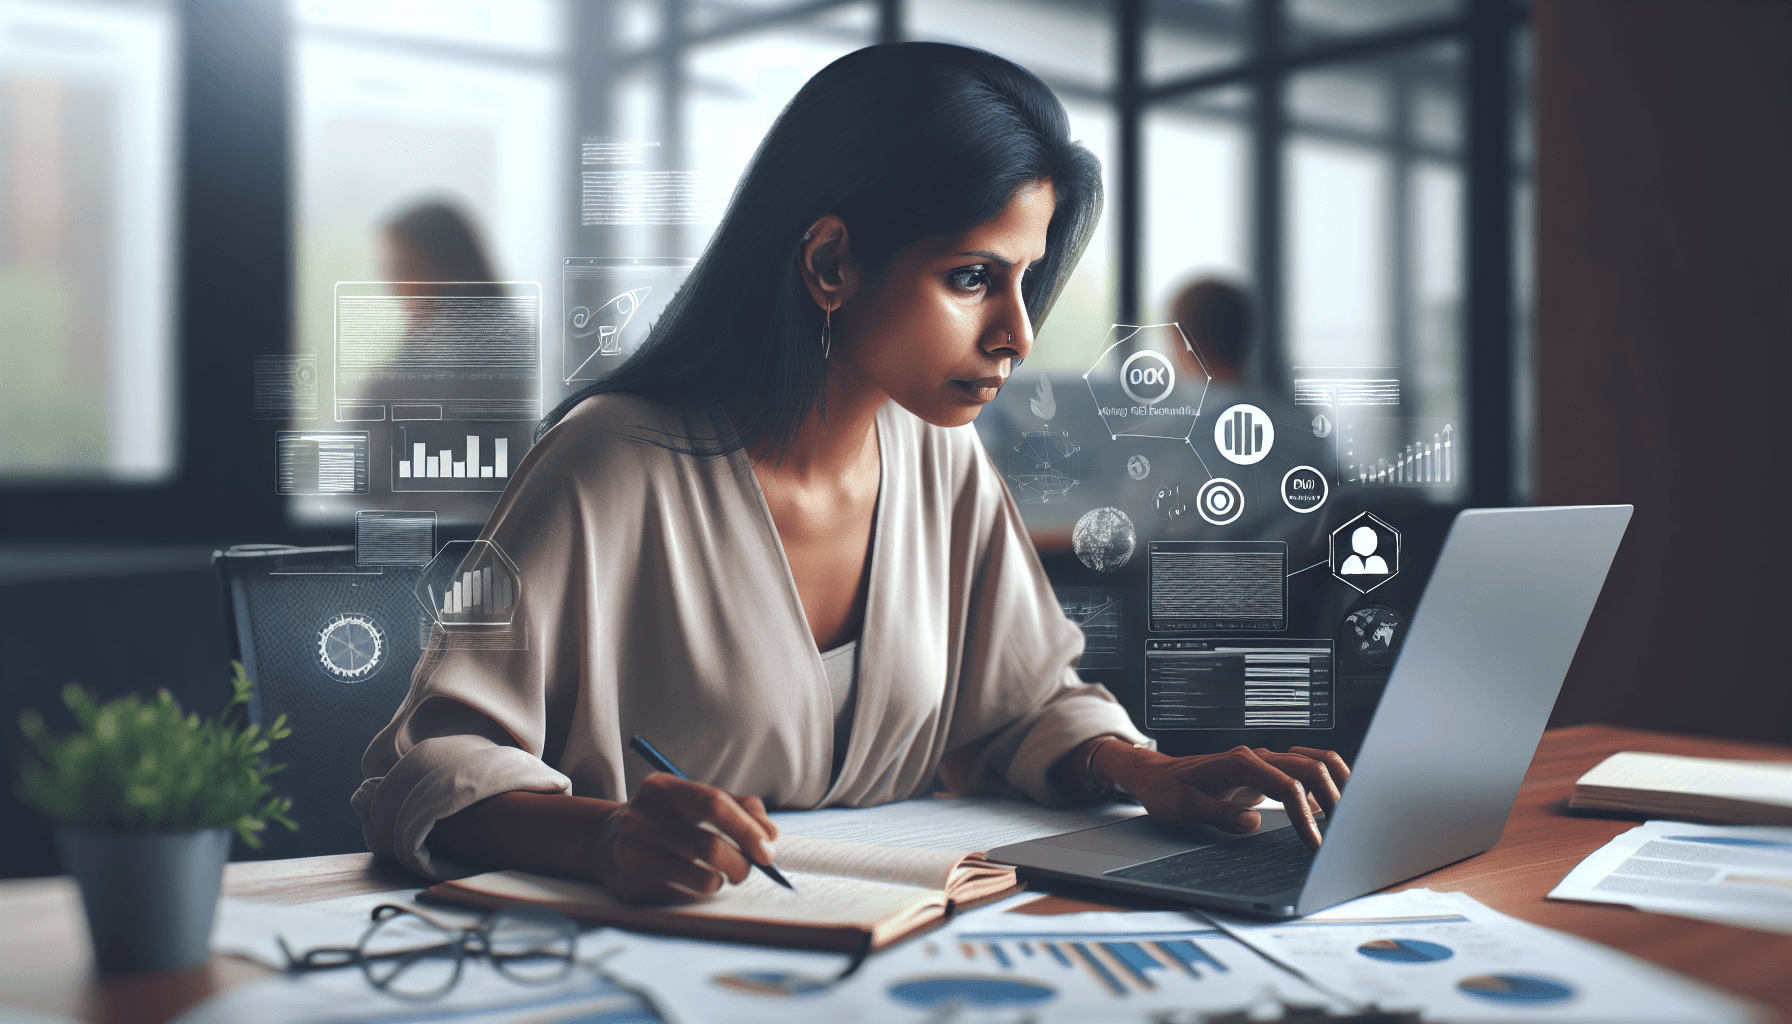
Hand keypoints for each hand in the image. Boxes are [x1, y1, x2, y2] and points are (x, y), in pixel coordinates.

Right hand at [588, 773, 779, 903]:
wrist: (606, 839)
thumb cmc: (667, 818)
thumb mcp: (695, 800)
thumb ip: (739, 808)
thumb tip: (770, 837)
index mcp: (663, 789)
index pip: (714, 804)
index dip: (747, 829)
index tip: (768, 850)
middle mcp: (642, 817)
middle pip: (710, 847)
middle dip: (741, 864)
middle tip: (747, 870)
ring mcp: (632, 852)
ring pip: (701, 878)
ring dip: (721, 881)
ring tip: (718, 875)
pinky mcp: (629, 883)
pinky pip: (683, 897)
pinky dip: (697, 893)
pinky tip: (688, 882)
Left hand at [1093, 742, 1350, 850]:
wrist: (1155, 776)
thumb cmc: (1166, 791)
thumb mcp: (1183, 808)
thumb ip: (1218, 814)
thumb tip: (1252, 822)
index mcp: (1238, 764)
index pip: (1286, 786)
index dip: (1304, 815)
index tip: (1313, 843)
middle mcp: (1254, 758)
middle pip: (1309, 767)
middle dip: (1332, 797)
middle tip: (1343, 831)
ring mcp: (1261, 764)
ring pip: (1310, 762)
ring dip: (1333, 784)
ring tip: (1346, 815)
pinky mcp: (1262, 774)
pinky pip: (1300, 771)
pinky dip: (1322, 783)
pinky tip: (1328, 807)